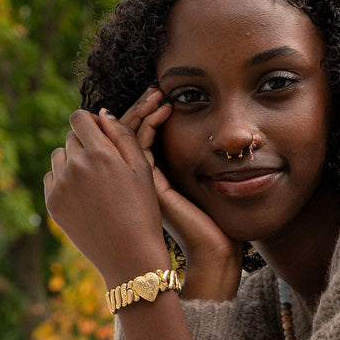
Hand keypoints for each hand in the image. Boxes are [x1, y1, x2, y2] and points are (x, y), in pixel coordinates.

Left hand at [44, 108, 168, 286]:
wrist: (129, 255)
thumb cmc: (142, 210)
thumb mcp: (142, 169)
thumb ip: (122, 136)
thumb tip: (102, 114)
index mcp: (99, 153)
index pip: (79, 117)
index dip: (90, 121)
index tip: (101, 133)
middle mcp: (75, 166)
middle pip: (70, 137)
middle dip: (85, 143)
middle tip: (105, 164)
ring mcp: (60, 186)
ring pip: (59, 156)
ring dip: (73, 160)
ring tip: (94, 180)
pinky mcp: (53, 204)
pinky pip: (52, 178)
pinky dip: (64, 180)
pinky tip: (84, 194)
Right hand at [121, 89, 241, 301]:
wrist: (213, 251)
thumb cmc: (212, 222)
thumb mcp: (196, 183)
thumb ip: (186, 160)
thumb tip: (193, 127)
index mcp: (147, 180)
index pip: (135, 138)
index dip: (142, 114)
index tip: (157, 94)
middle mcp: (138, 181)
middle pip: (126, 135)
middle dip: (138, 108)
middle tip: (153, 88)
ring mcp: (140, 183)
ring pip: (128, 139)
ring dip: (141, 112)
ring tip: (156, 93)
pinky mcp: (150, 185)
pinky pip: (141, 148)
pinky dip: (148, 126)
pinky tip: (162, 111)